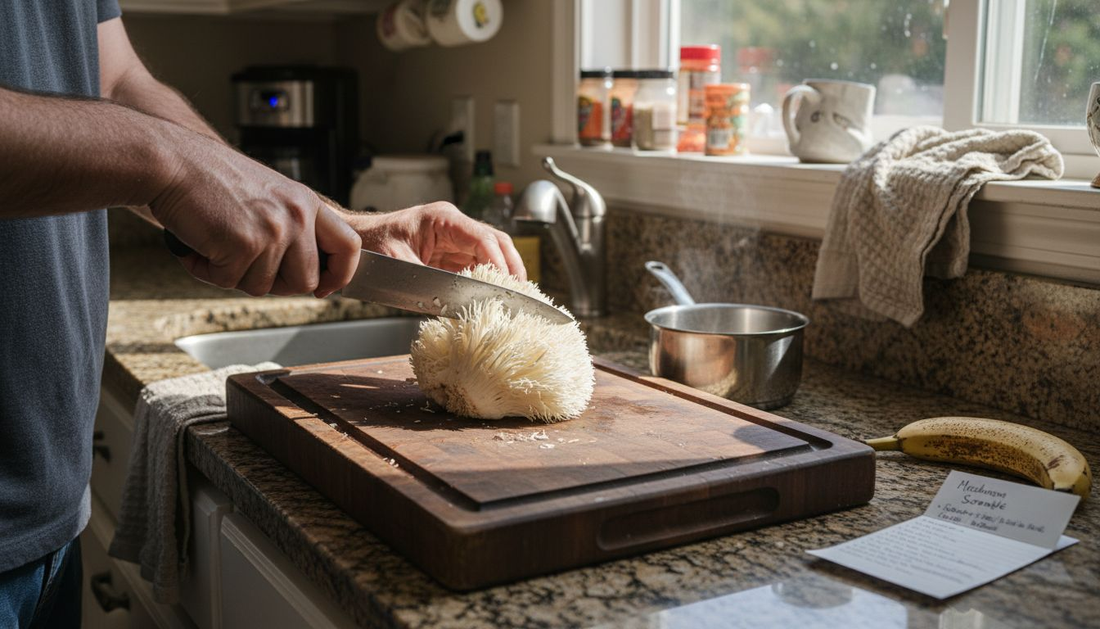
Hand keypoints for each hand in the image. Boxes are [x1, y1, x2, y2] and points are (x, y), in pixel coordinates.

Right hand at [149, 128, 360, 297]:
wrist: (171, 162)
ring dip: (235, 275)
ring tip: (217, 243)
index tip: (325, 288)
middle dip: (275, 283)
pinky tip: (200, 245)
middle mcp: (297, 216)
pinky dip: (208, 271)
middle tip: (246, 264)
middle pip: (306, 281)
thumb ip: (292, 227)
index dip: (340, 275)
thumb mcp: (270, 195)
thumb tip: (307, 273)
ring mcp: (273, 231)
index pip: (348, 246)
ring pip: (265, 287)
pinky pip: (230, 282)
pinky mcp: (244, 244)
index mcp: (307, 202)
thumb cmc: (211, 179)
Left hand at [347, 202, 526, 280]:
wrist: (356, 244)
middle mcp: (454, 226)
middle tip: (521, 293)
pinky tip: (493, 297)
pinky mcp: (451, 255)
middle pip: (496, 242)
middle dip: (511, 267)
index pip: (483, 237)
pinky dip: (488, 281)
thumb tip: (457, 297)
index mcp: (443, 219)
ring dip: (503, 274)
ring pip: (492, 254)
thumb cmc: (372, 246)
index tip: (507, 284)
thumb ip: (429, 279)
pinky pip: (477, 266)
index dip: (499, 261)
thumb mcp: (398, 264)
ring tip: (513, 297)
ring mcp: (454, 240)